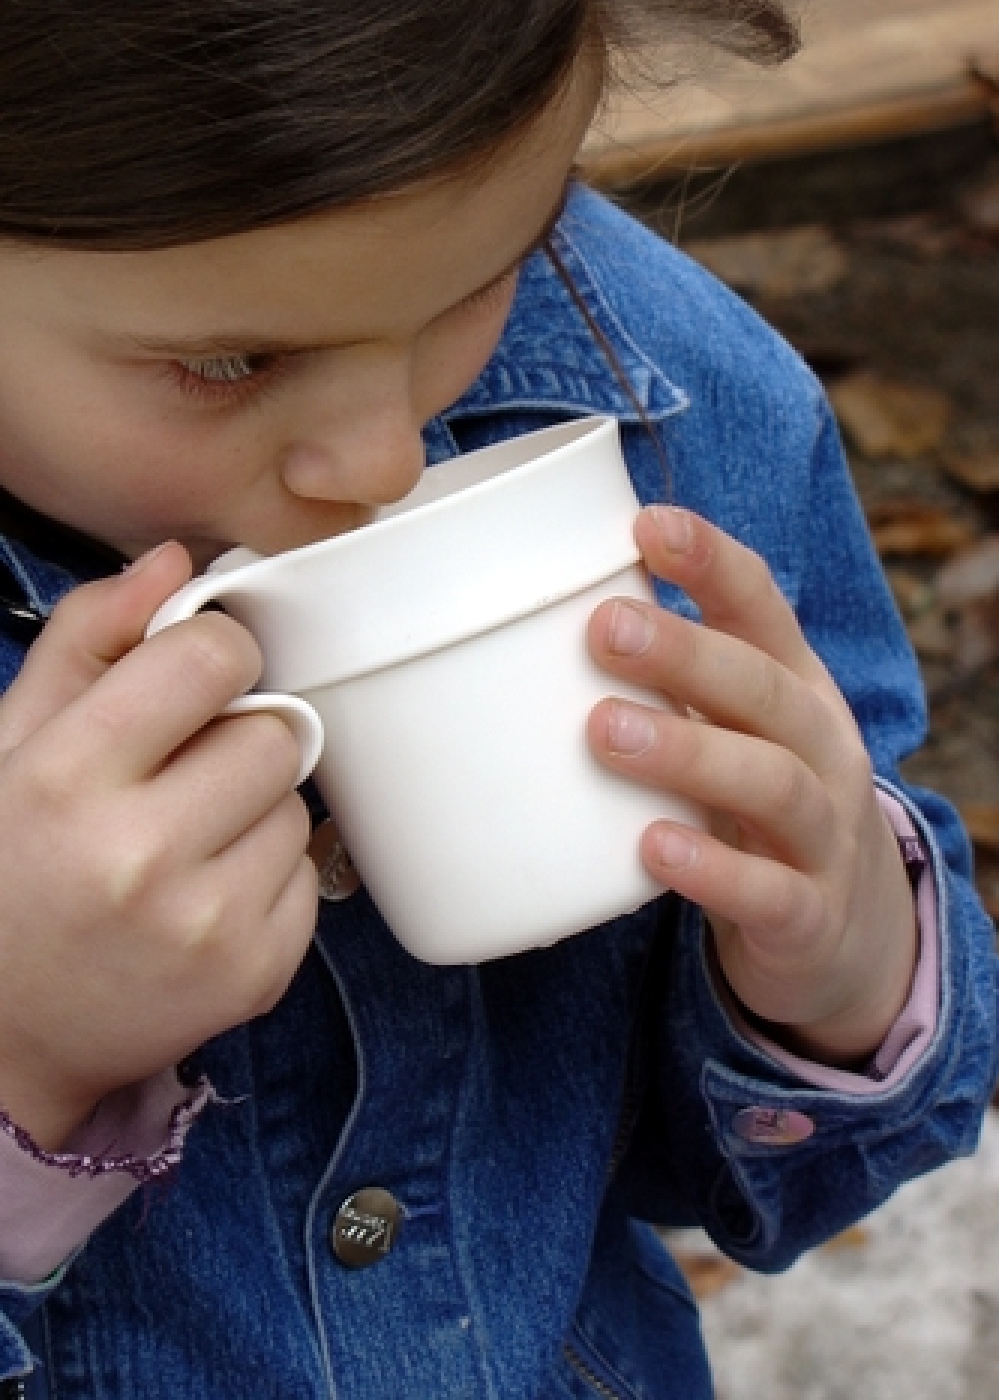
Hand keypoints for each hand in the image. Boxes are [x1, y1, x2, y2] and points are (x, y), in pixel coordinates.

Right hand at [0, 543, 316, 1147]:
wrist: (8, 1029)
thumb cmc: (8, 870)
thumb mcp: (11, 742)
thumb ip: (88, 639)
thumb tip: (176, 563)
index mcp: (67, 778)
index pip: (212, 658)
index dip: (213, 654)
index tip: (195, 677)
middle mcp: (140, 855)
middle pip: (272, 730)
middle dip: (236, 735)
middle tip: (184, 772)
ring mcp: (207, 924)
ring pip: (297, 803)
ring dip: (254, 806)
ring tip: (185, 841)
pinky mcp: (258, 974)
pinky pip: (309, 872)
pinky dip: (269, 873)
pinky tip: (205, 893)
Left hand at [587, 506, 917, 1067]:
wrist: (841, 934)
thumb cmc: (749, 807)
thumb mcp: (726, 733)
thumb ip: (658, 686)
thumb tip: (516, 630)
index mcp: (794, 688)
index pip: (764, 609)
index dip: (713, 563)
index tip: (647, 523)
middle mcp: (820, 748)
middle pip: (765, 688)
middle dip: (687, 652)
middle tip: (603, 627)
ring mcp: (824, 833)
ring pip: (771, 781)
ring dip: (688, 752)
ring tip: (604, 731)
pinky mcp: (810, 916)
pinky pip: (769, 892)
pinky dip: (713, 869)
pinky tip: (652, 848)